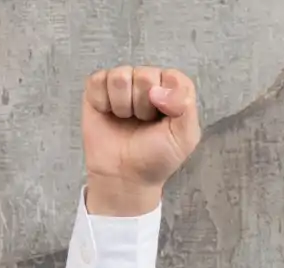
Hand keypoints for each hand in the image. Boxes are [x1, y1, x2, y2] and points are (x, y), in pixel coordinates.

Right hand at [81, 65, 200, 214]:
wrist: (124, 175)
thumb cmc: (156, 157)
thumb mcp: (184, 138)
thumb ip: (185, 108)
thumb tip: (157, 90)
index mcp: (173, 92)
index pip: (173, 76)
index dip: (167, 97)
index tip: (163, 117)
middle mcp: (148, 83)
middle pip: (145, 75)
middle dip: (143, 105)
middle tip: (143, 123)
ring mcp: (123, 85)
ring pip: (120, 76)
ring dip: (123, 105)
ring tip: (126, 119)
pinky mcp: (98, 89)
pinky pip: (98, 81)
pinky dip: (102, 102)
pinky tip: (108, 114)